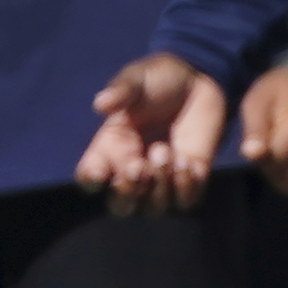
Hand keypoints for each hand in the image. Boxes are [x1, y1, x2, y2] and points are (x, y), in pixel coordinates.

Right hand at [78, 53, 226, 210]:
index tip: (100, 172)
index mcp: (110, 147)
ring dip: (159, 187)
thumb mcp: (137, 79)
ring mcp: (162, 177)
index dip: (91, 181)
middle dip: (126, 195)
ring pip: (152, 208)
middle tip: (139, 167)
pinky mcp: (190, 178)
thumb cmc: (158, 79)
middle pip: (120, 206)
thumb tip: (101, 103)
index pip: (90, 178)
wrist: (198, 80)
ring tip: (167, 152)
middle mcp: (132, 169)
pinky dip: (186, 187)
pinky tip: (188, 161)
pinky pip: (185, 201)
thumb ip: (121, 91)